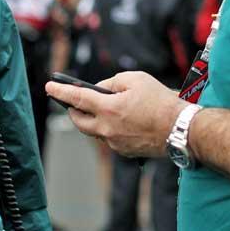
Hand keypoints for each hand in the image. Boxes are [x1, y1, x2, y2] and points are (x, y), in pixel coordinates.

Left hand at [46, 71, 187, 157]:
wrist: (180, 129)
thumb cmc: (160, 101)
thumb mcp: (136, 79)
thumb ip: (113, 82)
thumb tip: (101, 89)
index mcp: (107, 108)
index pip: (76, 98)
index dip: (60, 91)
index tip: (49, 86)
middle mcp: (106, 129)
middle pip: (79, 121)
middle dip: (72, 110)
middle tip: (72, 101)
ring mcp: (114, 143)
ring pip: (94, 131)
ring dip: (91, 120)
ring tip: (96, 109)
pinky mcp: (123, 151)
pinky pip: (108, 138)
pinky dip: (108, 128)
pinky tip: (118, 121)